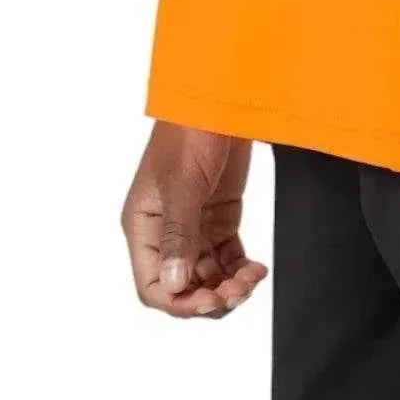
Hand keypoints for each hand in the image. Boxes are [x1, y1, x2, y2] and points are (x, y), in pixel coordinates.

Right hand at [121, 123, 267, 318]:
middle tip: (238, 290)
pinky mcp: (219, 217)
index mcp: (144, 225)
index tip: (210, 302)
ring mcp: (193, 225)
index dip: (181, 302)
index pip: (153, 285)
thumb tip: (175, 283)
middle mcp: (165, 230)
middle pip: (183, 286)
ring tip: (251, 278)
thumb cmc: (190, 130)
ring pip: (207, 276)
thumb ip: (178, 234)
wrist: (222, 96)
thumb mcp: (182, 184)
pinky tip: (255, 269)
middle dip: (210, 296)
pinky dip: (240, 269)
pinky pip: (227, 257)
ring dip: (229, 286)